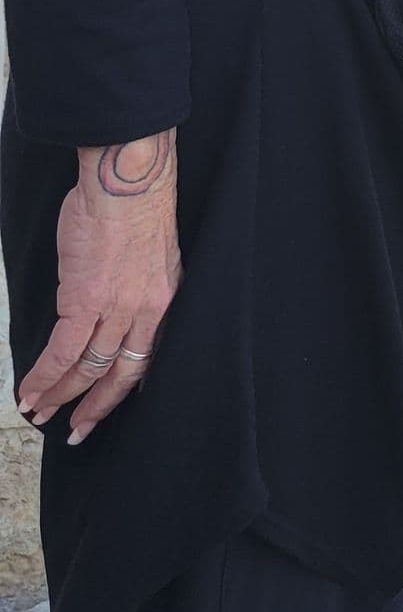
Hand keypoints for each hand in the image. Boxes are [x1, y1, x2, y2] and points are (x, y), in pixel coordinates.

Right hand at [17, 131, 182, 444]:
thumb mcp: (148, 253)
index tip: (109, 406)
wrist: (127, 181)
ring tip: (40, 412)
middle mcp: (146, 311)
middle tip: (75, 430)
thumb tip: (107, 303)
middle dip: (95, 406)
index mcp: (163, 299)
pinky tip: (29, 390)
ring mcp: (117, 309)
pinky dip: (44, 376)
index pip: (148, 358)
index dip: (125, 387)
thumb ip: (132, 285)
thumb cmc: (132, 204)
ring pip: (87, 369)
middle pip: (120, 373)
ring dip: (60, 395)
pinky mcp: (85, 301)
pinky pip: (63, 353)